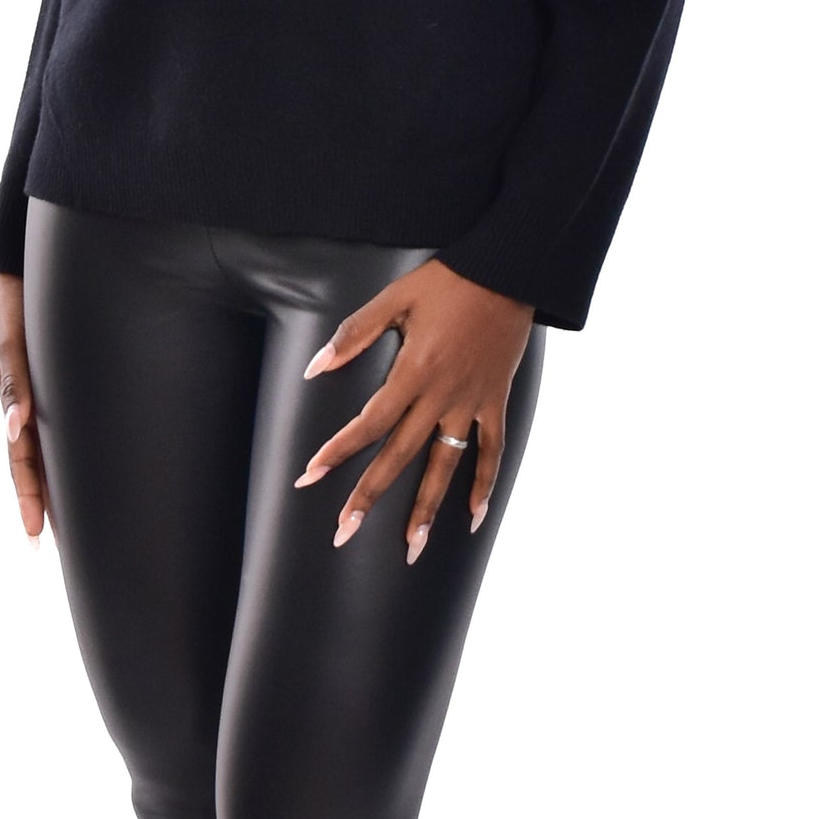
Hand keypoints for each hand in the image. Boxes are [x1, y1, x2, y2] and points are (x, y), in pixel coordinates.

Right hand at [0, 270, 47, 543]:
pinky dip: (66, 450)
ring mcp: (40, 396)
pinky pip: (61, 425)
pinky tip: (85, 469)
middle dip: (45, 506)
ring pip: (48, 450)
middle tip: (59, 549)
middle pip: (36, 466)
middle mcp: (28, 406)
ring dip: (57, 485)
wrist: (20, 268)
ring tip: (71, 523)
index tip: (35, 538)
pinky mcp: (53, 383)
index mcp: (15, 403)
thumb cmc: (15, 302)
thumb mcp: (9, 341)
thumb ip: (12, 381)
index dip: (30, 500)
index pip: (23, 464)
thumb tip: (14, 427)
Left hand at [293, 260, 535, 559]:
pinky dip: (484, 484)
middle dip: (369, 496)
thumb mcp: (394, 299)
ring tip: (410, 547)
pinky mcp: (494, 402)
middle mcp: (441, 396)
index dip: (337, 451)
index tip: (310, 476)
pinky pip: (492, 452)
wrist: (508, 272)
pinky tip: (472, 518)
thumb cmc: (447, 282)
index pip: (368, 422)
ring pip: (446, 467)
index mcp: (413, 372)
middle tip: (344, 533)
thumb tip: (315, 368)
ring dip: (427, 509)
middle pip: (399, 456)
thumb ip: (353, 334)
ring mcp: (471, 404)